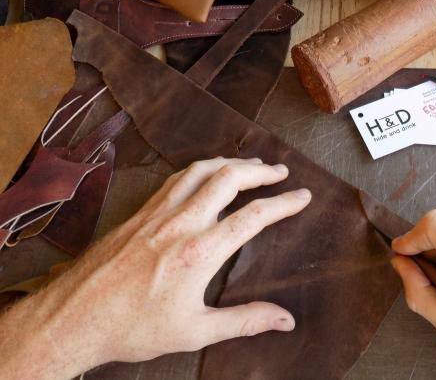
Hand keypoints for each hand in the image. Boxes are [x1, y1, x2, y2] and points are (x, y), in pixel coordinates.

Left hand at [0, 158, 311, 379]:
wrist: (73, 317)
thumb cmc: (131, 328)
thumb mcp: (194, 332)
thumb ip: (244, 321)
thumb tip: (285, 320)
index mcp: (200, 252)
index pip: (254, 216)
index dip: (285, 203)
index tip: (303, 195)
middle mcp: (181, 223)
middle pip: (229, 178)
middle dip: (261, 170)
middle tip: (280, 171)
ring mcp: (158, 213)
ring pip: (201, 170)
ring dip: (231, 162)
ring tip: (250, 164)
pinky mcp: (140, 212)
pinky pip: (176, 177)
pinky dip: (201, 168)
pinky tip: (206, 174)